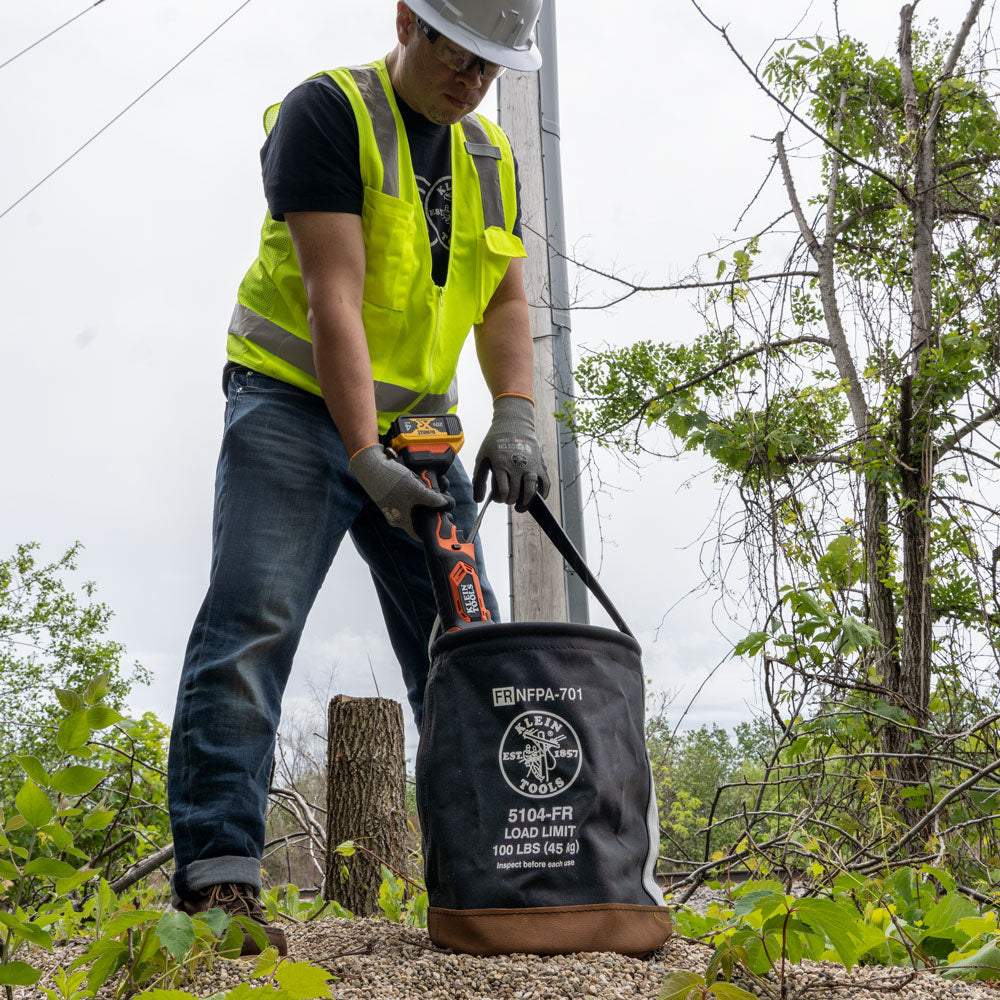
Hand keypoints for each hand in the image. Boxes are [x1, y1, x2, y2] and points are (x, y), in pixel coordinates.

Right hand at [349, 444, 451, 539]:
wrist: (371, 466)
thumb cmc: (390, 481)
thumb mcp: (416, 490)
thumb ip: (432, 499)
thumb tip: (446, 504)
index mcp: (402, 521)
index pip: (419, 534)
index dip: (431, 531)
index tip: (442, 525)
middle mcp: (397, 516)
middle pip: (420, 518)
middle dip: (432, 508)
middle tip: (441, 498)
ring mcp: (394, 505)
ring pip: (415, 505)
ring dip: (424, 496)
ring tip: (429, 485)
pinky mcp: (392, 495)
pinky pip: (408, 496)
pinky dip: (416, 490)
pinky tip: (419, 480)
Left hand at [473, 395, 549, 511]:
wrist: (513, 424)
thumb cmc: (495, 442)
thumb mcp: (482, 457)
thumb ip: (479, 479)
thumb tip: (478, 500)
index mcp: (501, 464)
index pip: (504, 490)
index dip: (502, 498)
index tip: (500, 498)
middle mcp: (517, 465)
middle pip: (517, 492)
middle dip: (511, 500)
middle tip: (509, 500)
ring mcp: (530, 465)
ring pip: (532, 489)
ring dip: (526, 501)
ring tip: (520, 506)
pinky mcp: (539, 464)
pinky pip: (545, 482)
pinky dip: (543, 493)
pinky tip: (538, 498)